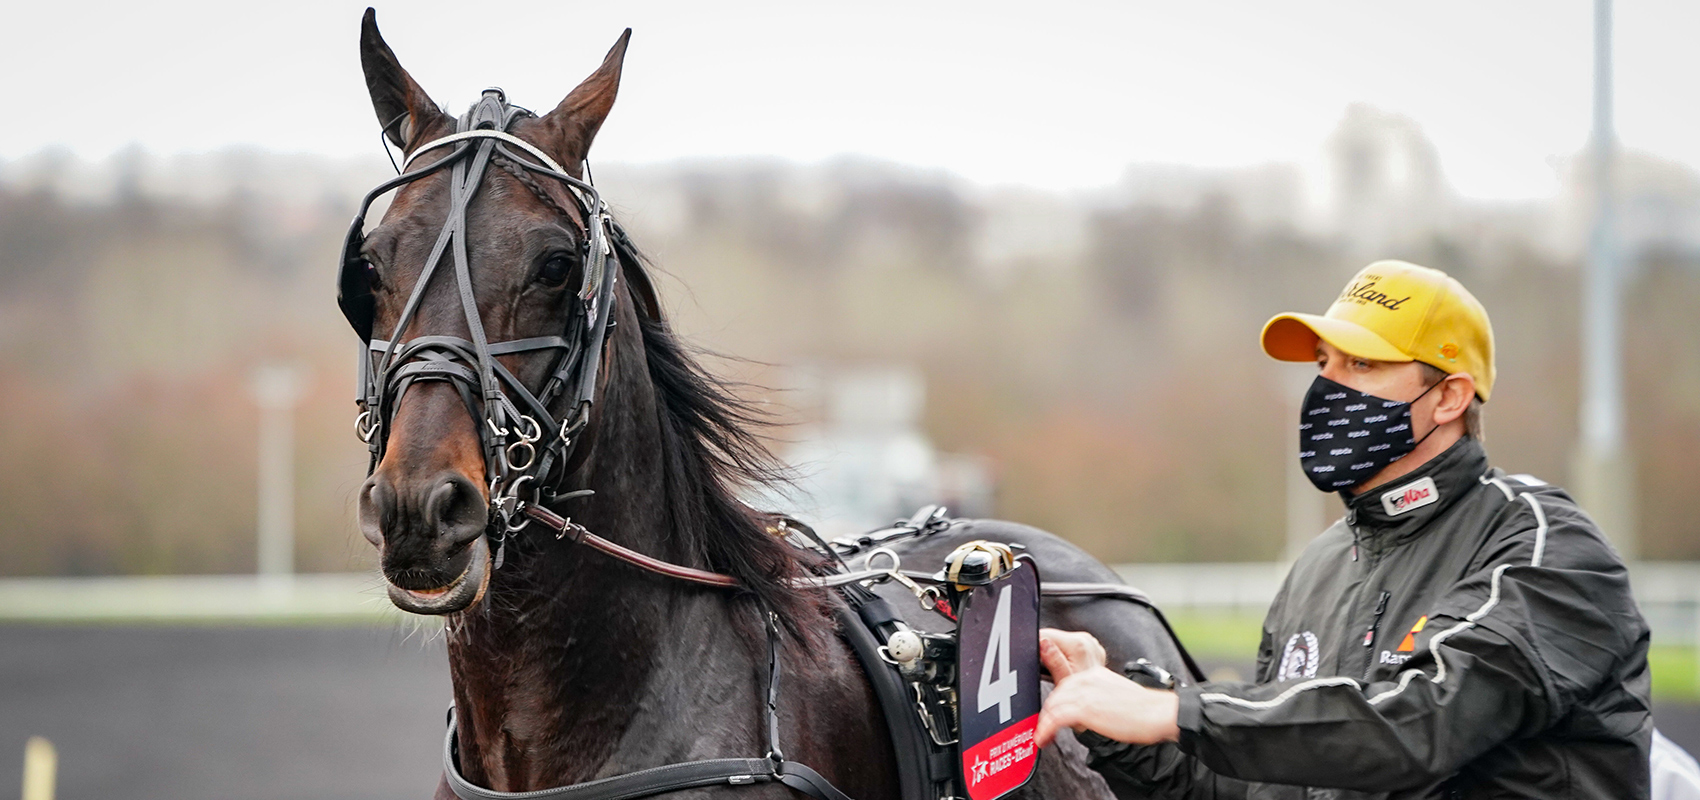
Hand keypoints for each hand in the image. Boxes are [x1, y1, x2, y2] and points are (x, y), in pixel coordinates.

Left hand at [1037, 629, 1179, 747]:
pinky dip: (1047, 729)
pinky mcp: (1085, 708)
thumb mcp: (1115, 693)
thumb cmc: (1144, 709)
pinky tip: (1045, 738)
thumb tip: (1086, 710)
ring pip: (1053, 705)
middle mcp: (1087, 679)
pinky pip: (1056, 718)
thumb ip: (1098, 696)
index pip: (1065, 684)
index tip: (1050, 713)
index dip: (1055, 701)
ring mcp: (1085, 692)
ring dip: (1045, 722)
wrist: (1158, 713)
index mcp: (1095, 673)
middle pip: (1056, 693)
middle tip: (1044, 727)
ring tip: (1043, 735)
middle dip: (1048, 711)